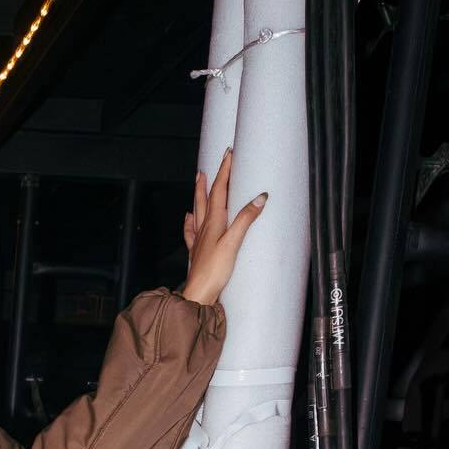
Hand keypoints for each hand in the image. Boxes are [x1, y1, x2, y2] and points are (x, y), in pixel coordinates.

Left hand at [181, 146, 267, 306]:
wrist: (198, 295)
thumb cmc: (214, 271)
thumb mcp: (233, 242)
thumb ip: (245, 219)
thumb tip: (260, 198)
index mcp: (213, 222)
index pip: (219, 190)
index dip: (224, 171)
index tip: (228, 154)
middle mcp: (204, 227)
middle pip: (206, 197)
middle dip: (210, 179)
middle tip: (211, 164)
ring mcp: (199, 239)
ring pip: (197, 210)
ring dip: (199, 194)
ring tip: (198, 181)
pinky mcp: (197, 252)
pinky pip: (191, 230)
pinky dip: (189, 220)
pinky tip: (188, 217)